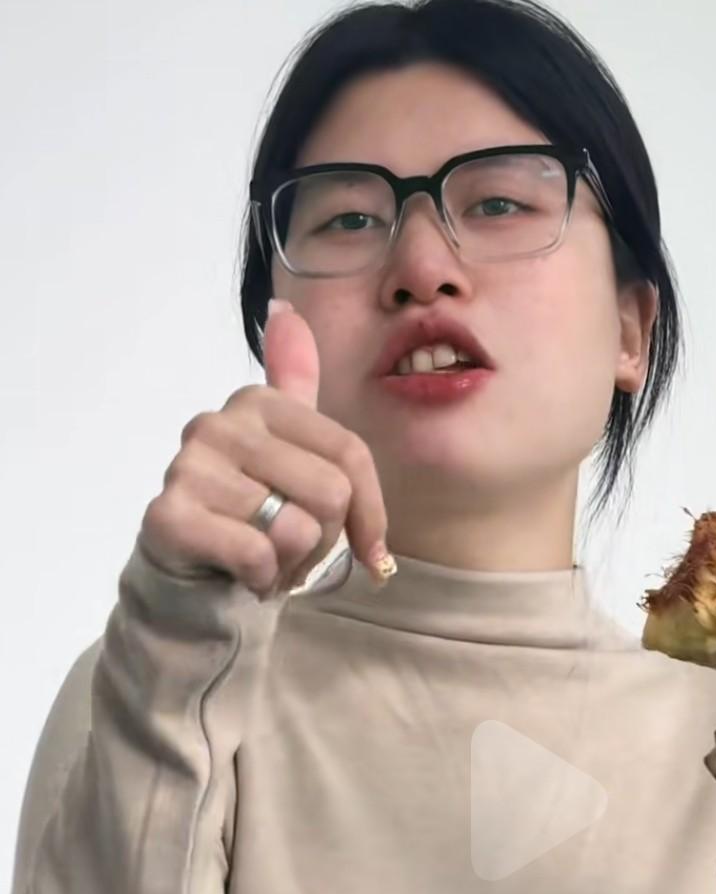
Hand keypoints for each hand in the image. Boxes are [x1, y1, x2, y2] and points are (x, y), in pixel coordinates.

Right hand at [140, 303, 390, 597]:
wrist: (188, 583)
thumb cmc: (251, 521)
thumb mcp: (285, 448)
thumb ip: (294, 381)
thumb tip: (284, 310)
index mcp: (256, 401)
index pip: (350, 455)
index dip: (370, 514)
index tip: (366, 545)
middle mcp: (218, 423)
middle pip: (331, 492)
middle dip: (323, 541)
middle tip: (290, 549)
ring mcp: (188, 467)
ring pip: (295, 529)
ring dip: (289, 565)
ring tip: (262, 560)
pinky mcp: (168, 516)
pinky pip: (256, 554)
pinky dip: (259, 580)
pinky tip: (240, 575)